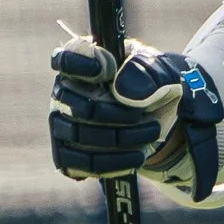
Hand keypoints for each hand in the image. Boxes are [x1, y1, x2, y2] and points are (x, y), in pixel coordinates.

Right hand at [49, 41, 223, 199]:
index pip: (65, 59)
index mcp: (84, 61)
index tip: (107, 69)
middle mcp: (64, 91)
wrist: (160, 117)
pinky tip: (138, 155)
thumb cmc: (154, 85)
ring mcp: (61, 124)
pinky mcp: (67, 154)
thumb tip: (121, 91)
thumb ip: (145, 72)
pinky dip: (115, 162)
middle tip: (143, 113)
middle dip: (119, 114)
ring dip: (122, 138)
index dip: (80, 64)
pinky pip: (82, 163)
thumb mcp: (161, 71)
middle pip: (80, 107)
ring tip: (151, 132)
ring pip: (81, 136)